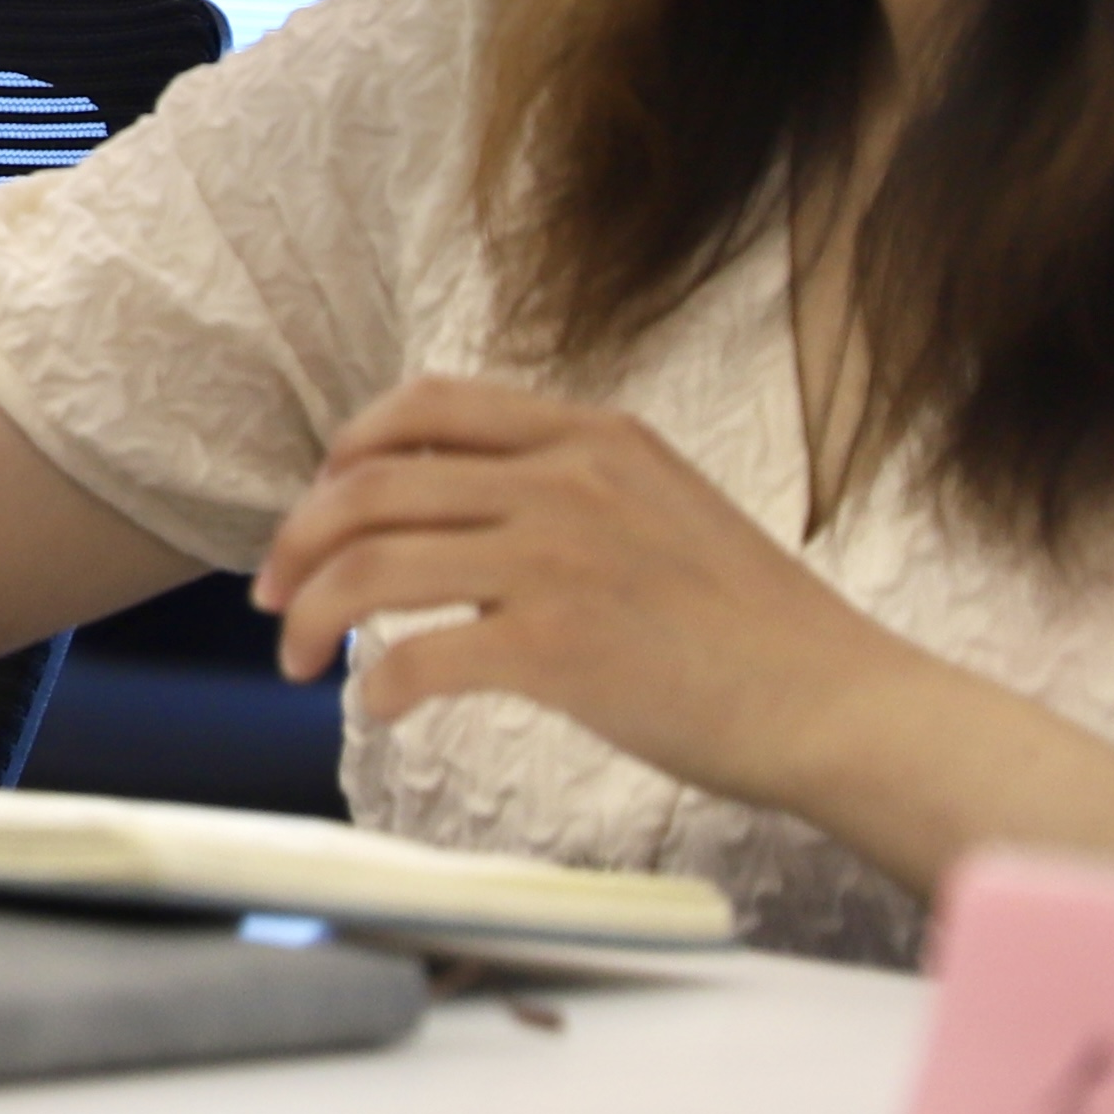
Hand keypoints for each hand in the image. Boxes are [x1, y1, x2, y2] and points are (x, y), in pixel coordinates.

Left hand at [256, 374, 909, 811]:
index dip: (346, 451)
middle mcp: (566, 479)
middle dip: (298, 542)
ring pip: (371, 565)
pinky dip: (377, 686)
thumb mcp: (661, 505)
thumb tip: (456, 514)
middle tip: (273, 597)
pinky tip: (380, 708)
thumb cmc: (754, 628)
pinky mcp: (559, 646)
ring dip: (312, 615)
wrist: (841, 703)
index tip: (317, 506)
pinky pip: (417, 656)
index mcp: (590, 436)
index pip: (424, 405)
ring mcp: (559, 558)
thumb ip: (567, 487)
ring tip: (297, 659)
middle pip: (369, 486)